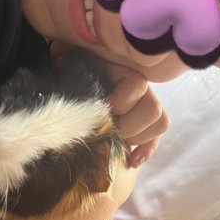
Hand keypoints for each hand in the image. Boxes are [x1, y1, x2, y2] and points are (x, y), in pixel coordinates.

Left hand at [49, 42, 169, 167]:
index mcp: (124, 69)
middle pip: (152, 110)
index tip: (99, 111)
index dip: (118, 103)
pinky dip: (146, 150)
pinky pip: (155, 137)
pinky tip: (132, 161)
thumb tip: (60, 58)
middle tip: (107, 132)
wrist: (73, 74)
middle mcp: (140, 88)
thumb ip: (68, 58)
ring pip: (159, 124)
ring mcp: (144, 105)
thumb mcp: (70, 59)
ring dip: (138, 138)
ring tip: (117, 143)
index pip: (136, 86)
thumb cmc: (71, 67)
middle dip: (128, 127)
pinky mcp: (143, 123)